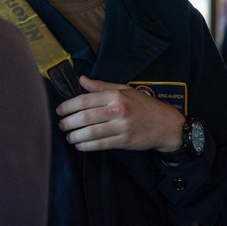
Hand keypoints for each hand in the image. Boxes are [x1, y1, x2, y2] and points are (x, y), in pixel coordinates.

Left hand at [55, 75, 185, 151]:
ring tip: (68, 137)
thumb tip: (81, 79)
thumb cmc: (144, 105)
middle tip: (61, 125)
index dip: (68, 106)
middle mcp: (118, 110)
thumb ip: (101, 86)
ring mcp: (121, 127)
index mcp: (116, 95)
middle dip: (69, 122)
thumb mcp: (125, 90)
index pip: (85, 100)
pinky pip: (101, 144)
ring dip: (75, 136)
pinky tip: (80, 145)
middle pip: (85, 117)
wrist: (166, 125)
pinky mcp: (125, 141)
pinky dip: (87, 146)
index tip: (59, 110)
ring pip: (91, 132)